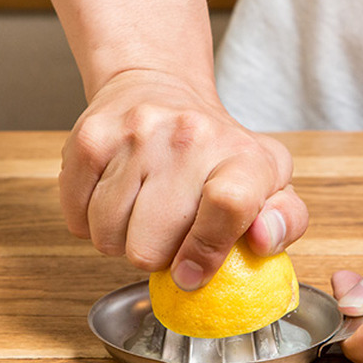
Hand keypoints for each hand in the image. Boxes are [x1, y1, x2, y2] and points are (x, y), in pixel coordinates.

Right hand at [59, 69, 307, 289]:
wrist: (159, 86)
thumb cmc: (218, 149)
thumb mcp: (270, 181)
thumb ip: (285, 220)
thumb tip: (264, 242)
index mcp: (241, 154)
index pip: (226, 207)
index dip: (205, 253)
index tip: (191, 276)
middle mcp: (187, 138)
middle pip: (152, 244)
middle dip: (158, 255)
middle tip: (169, 232)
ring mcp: (134, 135)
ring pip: (109, 237)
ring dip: (123, 240)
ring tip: (143, 213)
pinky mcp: (88, 139)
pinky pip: (77, 218)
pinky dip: (92, 223)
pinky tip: (115, 199)